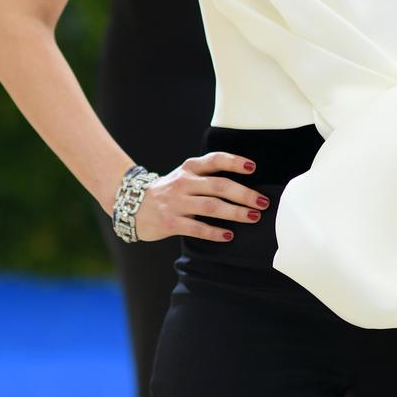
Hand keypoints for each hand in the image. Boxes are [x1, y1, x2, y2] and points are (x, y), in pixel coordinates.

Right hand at [134, 152, 269, 241]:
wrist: (133, 205)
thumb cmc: (169, 190)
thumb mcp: (185, 175)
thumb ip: (208, 176)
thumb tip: (244, 183)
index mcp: (190, 168)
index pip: (215, 160)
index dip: (234, 162)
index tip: (253, 168)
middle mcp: (184, 182)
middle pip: (219, 185)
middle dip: (244, 194)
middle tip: (263, 202)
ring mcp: (176, 202)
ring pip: (211, 207)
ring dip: (235, 212)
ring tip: (253, 217)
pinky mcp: (170, 222)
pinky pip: (197, 227)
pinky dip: (215, 232)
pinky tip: (229, 235)